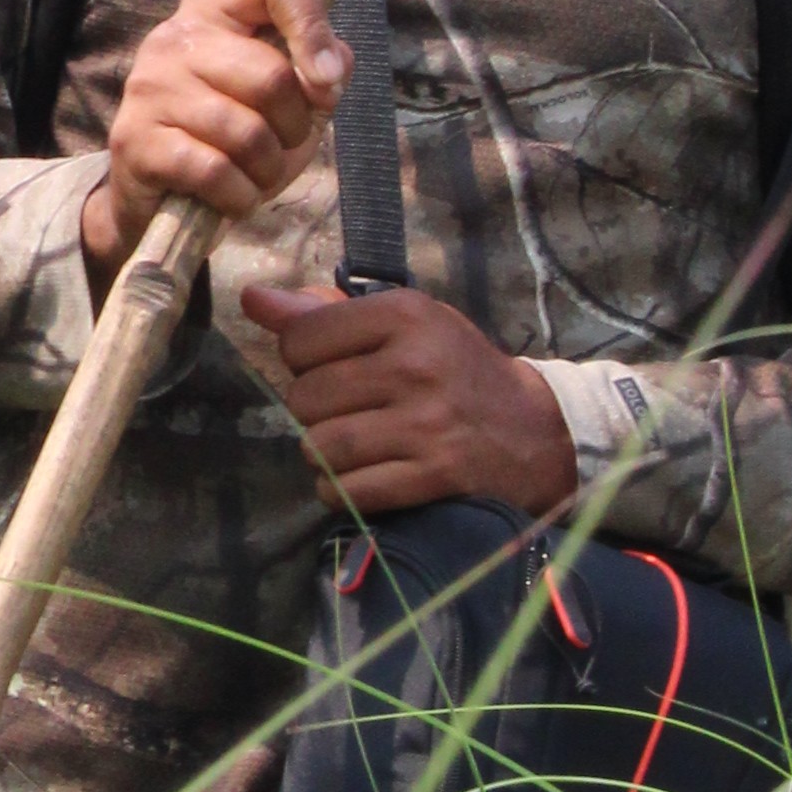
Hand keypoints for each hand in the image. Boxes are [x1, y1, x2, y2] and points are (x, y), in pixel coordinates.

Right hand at [79, 0, 350, 283]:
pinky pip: (215, 172)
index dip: (314, 26)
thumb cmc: (231, 136)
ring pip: (246, 132)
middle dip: (296, 125)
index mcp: (216, 7)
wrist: (154, 191)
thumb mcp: (284, 98)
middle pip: (270, 75)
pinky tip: (233, 195)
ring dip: (269, 168)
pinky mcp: (135, 138)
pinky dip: (241, 195)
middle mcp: (176, 36)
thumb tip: (333, 68)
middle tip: (285, 143)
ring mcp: (150, 86)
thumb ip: (318, 70)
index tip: (329, 80)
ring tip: (258, 172)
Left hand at [236, 278, 576, 523]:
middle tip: (347, 412)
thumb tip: (254, 300)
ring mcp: (425, 423)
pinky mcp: (434, 474)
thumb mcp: (407, 324)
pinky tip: (362, 478)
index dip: (302, 361)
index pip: (300, 339)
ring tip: (352, 446)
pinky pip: (348, 491)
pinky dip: (342, 491)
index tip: (332, 368)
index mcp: (406, 314)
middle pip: (304, 398)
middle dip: (314, 412)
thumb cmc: (455, 370)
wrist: (536, 432)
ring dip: (324, 456)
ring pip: (320, 447)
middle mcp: (414, 364)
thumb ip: (329, 313)